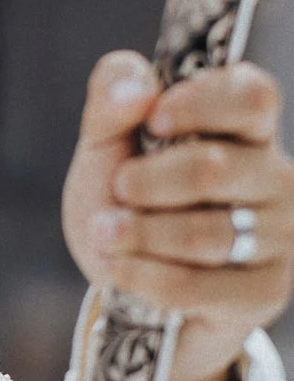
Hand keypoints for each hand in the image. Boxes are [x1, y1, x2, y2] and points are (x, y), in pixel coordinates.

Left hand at [62, 54, 293, 380]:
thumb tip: (138, 88)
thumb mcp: (104, 146)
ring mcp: (278, 236)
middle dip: (145, 182)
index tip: (153, 118)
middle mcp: (275, 177)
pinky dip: (143, 277)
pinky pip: (196, 285)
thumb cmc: (123, 203)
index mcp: (245, 129)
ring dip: (138, 233)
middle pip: (215, 168)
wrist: (121, 283)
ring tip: (105, 232)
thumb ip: (111, 102)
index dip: (201, 102)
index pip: (252, 96)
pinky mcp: (266, 291)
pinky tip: (118, 269)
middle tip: (118, 190)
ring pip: (204, 235)